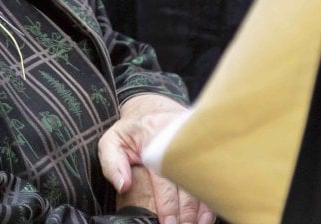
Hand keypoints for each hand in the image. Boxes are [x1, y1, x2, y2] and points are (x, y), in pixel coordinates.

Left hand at [98, 94, 214, 223]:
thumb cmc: (131, 131)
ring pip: (201, 178)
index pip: (164, 176)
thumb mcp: (112, 141)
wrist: (152, 108)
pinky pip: (210, 173)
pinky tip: (207, 213)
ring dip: (200, 207)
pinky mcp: (201, 145)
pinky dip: (209, 195)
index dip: (168, 204)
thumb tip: (123, 185)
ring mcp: (191, 141)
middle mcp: (176, 139)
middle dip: (186, 211)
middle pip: (186, 181)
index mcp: (153, 139)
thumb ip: (111, 163)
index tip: (169, 223)